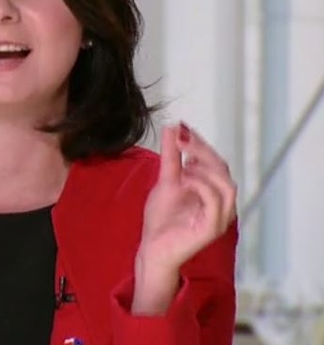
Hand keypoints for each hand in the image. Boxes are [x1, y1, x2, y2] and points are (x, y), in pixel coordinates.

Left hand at [132, 123, 236, 313]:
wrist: (151, 249)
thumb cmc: (161, 220)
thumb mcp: (166, 181)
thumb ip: (172, 157)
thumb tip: (173, 128)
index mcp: (213, 192)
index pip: (217, 162)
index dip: (202, 144)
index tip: (183, 128)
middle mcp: (222, 204)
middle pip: (223, 170)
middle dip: (203, 151)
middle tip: (182, 139)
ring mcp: (220, 217)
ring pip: (226, 185)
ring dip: (204, 168)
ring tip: (183, 164)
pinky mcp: (212, 228)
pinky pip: (215, 202)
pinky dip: (201, 186)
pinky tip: (183, 180)